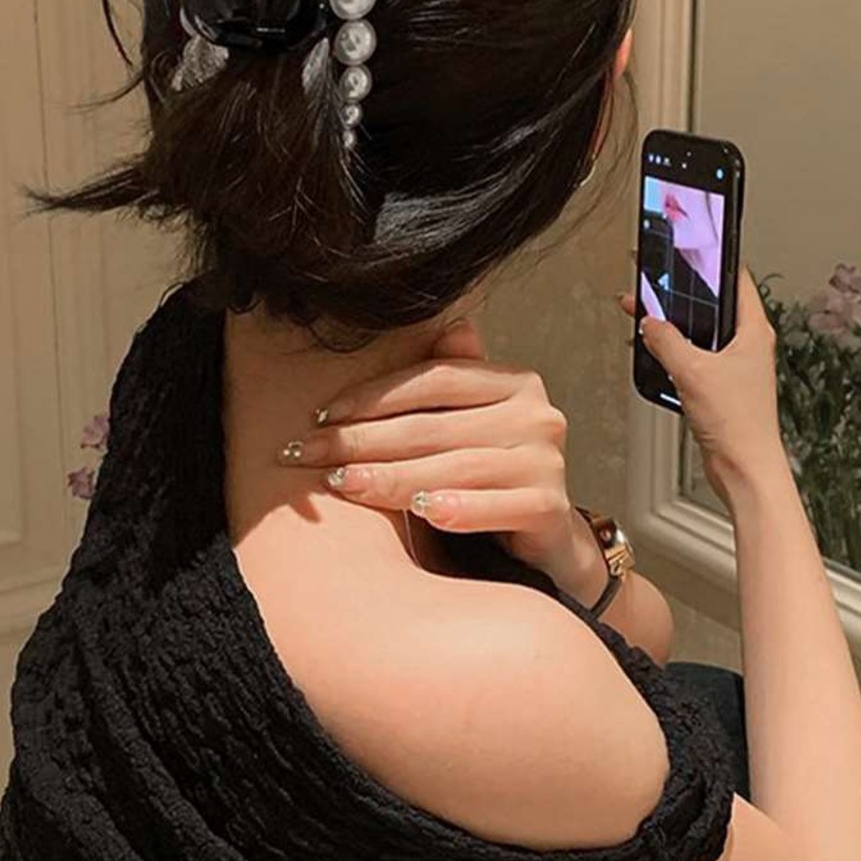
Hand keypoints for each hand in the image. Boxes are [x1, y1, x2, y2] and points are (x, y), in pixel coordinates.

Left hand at [276, 317, 604, 599]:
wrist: (543, 537)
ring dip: (393, 477)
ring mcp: (547, 460)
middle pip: (434, 425)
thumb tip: (447, 323)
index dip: (375, 394)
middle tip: (309, 454)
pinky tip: (422, 514)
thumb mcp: (465, 425)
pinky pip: (498, 506)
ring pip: (455, 466)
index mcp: (513, 382)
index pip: (435, 378)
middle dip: (363, 439)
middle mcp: (535, 414)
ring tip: (344, 484)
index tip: (321, 415)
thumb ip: (444, 383)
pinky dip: (460, 509)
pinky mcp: (551, 506)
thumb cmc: (486, 474)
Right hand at [621, 268, 791, 509]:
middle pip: (711, 306)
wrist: (744, 468)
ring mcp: (735, 366)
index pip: (736, 278)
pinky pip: (693, 357)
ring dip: (673, 325)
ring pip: (699, 333)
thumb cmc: (738, 423)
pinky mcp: (721, 386)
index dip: (712, 259)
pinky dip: (673, 352)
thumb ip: (666, 340)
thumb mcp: (692, 370)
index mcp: (754, 330)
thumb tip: (650, 323)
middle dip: (682, 294)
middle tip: (657, 280)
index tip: (691, 246)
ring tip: (645, 316)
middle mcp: (748, 345)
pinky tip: (653, 353)